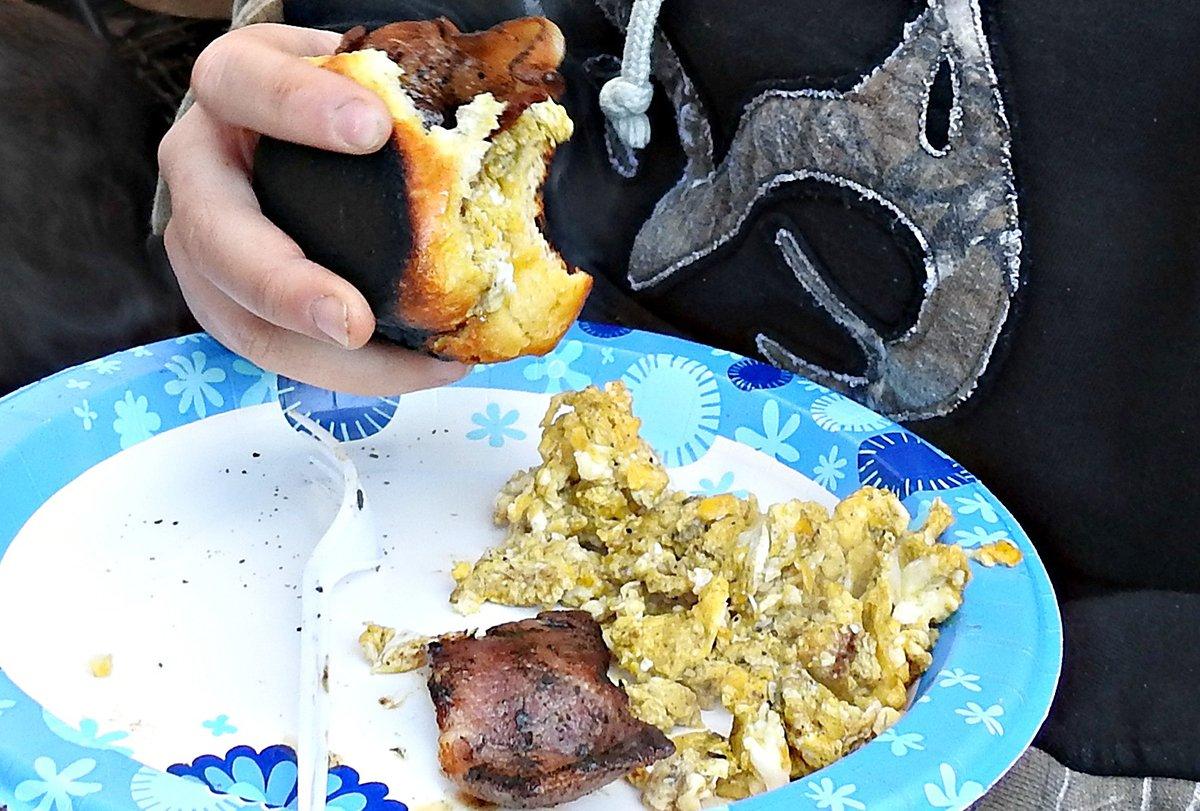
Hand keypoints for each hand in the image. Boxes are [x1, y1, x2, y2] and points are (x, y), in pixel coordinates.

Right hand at [158, 23, 466, 394]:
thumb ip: (395, 85)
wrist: (283, 121)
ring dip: (330, 360)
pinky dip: (355, 372)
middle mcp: (199, 168)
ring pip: (243, 320)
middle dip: (285, 287)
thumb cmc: (332, 95)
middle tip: (352, 322)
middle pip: (214, 237)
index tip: (373, 128)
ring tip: (421, 365)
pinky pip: (281, 351)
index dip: (299, 107)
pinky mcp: (229, 301)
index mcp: (229, 86)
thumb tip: (489, 124)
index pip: (240, 82)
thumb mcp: (354, 68)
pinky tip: (423, 367)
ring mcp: (202, 245)